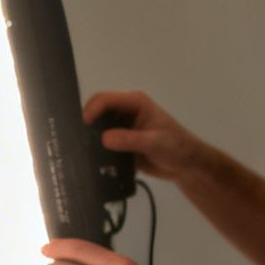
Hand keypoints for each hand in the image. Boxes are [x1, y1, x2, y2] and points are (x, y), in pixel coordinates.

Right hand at [83, 90, 218, 186]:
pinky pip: (101, 143)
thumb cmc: (176, 147)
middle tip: (78, 141)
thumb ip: (129, 140)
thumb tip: (103, 138)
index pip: (105, 99)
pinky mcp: (119, 142)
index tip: (83, 127)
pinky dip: (95, 149)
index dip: (92, 110)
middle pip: (97, 111)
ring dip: (90, 137)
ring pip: (96, 128)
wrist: (185, 165)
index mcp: (135, 102)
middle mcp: (125, 111)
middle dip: (87, 124)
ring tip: (81, 151)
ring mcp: (121, 127)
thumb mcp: (154, 142)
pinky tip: (91, 159)